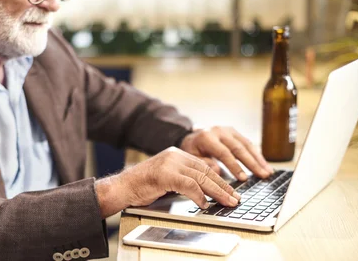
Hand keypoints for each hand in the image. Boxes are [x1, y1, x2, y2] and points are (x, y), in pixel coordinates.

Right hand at [95, 147, 240, 218]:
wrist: (122, 187)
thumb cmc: (143, 185)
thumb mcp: (168, 178)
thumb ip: (185, 178)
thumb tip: (207, 188)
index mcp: (177, 154)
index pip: (204, 166)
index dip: (220, 180)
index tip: (231, 191)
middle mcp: (175, 155)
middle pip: (206, 171)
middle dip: (223, 187)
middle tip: (235, 198)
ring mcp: (170, 163)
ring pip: (201, 177)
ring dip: (217, 192)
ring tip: (227, 202)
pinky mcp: (165, 174)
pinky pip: (188, 185)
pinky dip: (199, 195)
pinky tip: (204, 204)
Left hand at [180, 127, 273, 180]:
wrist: (190, 137)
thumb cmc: (191, 150)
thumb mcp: (191, 158)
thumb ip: (203, 164)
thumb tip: (218, 172)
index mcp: (206, 137)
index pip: (224, 153)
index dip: (234, 166)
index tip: (243, 179)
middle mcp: (219, 131)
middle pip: (239, 148)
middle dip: (252, 163)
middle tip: (263, 175)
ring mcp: (228, 130)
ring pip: (246, 144)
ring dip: (258, 159)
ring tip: (268, 172)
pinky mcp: (234, 132)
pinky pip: (248, 143)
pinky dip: (257, 155)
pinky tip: (264, 165)